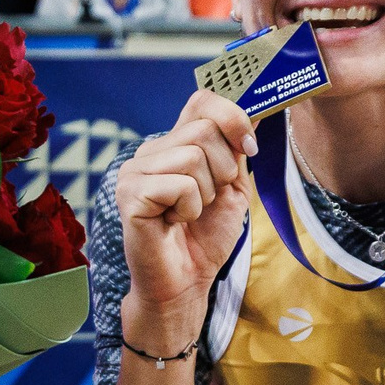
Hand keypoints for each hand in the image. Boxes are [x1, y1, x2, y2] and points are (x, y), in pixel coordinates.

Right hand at [115, 91, 255, 349]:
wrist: (185, 284)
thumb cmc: (204, 238)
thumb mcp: (233, 186)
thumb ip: (237, 148)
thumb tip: (255, 109)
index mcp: (173, 144)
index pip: (202, 101)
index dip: (232, 115)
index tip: (248, 147)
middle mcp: (150, 152)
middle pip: (204, 128)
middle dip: (223, 168)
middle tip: (210, 199)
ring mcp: (135, 171)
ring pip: (193, 156)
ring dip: (206, 193)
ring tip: (188, 214)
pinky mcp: (130, 195)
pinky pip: (180, 184)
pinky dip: (189, 209)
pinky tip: (173, 223)